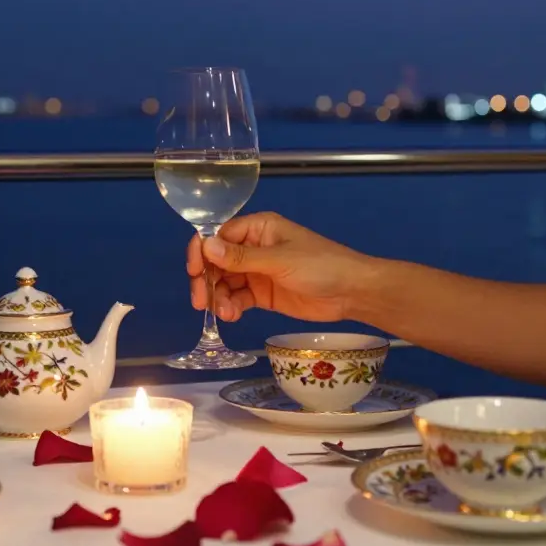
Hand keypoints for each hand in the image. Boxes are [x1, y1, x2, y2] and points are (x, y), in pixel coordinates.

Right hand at [185, 212, 371, 322]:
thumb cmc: (321, 265)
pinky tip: (231, 316)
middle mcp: (253, 248)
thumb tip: (206, 246)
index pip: (218, 235)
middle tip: (201, 301)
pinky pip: (237, 298)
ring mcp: (257, 272)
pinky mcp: (263, 294)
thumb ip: (241, 257)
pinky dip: (230, 307)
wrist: (352, 292)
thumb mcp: (279, 260)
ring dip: (218, 297)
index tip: (194, 272)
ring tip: (224, 313)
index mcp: (258, 228)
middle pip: (217, 262)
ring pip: (224, 282)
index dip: (202, 252)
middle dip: (206, 280)